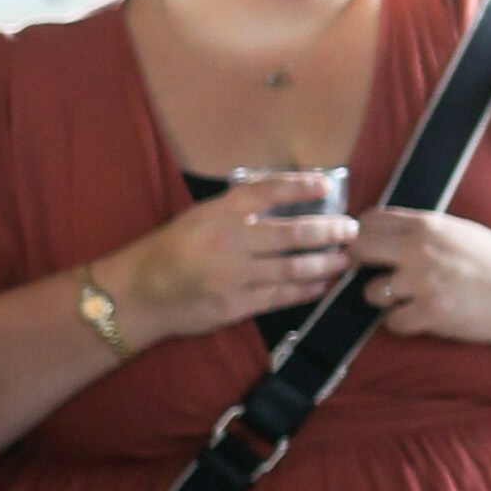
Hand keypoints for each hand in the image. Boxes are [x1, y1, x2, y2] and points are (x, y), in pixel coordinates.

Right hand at [107, 178, 360, 342]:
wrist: (140, 292)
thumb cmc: (172, 250)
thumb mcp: (198, 217)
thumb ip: (237, 208)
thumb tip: (284, 197)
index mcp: (218, 213)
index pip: (267, 191)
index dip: (300, 186)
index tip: (326, 185)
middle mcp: (229, 241)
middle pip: (291, 234)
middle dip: (328, 231)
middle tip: (349, 229)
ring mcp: (233, 276)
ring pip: (292, 268)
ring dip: (324, 263)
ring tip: (343, 259)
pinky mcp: (235, 306)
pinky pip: (279, 297)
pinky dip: (304, 290)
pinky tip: (320, 284)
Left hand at [354, 207, 490, 350]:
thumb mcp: (455, 230)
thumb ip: (417, 229)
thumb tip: (377, 231)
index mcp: (426, 225)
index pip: (369, 221)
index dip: (362, 235)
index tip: (367, 247)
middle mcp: (418, 250)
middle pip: (359, 252)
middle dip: (360, 264)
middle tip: (376, 273)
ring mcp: (422, 283)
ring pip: (372, 292)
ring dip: (385, 299)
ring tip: (408, 298)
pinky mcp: (429, 314)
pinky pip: (392, 322)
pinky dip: (403, 322)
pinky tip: (420, 317)